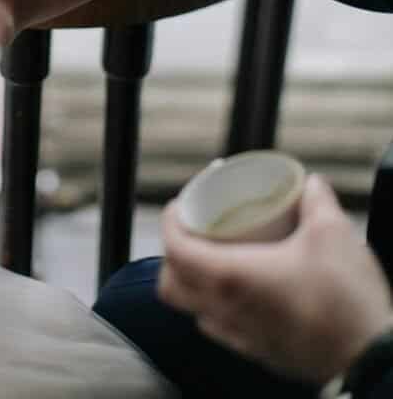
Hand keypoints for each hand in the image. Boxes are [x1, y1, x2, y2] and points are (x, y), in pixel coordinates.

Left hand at [160, 175, 392, 383]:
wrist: (374, 359)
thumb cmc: (347, 300)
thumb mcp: (332, 232)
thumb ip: (316, 200)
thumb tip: (309, 183)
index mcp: (232, 277)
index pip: (175, 250)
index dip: (170, 223)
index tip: (180, 206)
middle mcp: (227, 311)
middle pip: (171, 285)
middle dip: (173, 256)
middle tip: (193, 232)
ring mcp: (241, 339)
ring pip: (194, 311)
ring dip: (194, 283)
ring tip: (216, 258)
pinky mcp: (260, 355)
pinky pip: (221, 330)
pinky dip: (218, 307)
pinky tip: (243, 291)